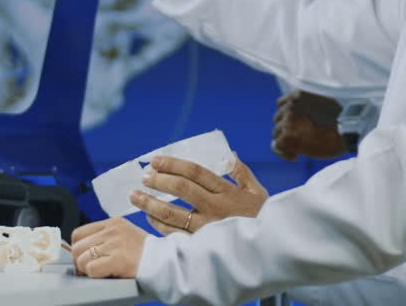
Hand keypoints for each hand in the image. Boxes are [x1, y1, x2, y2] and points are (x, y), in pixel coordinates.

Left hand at [70, 217, 147, 278]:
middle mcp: (112, 231)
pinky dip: (94, 275)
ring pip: (81, 258)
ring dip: (86, 269)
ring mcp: (115, 244)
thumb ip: (106, 237)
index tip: (83, 258)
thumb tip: (82, 250)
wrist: (165, 262)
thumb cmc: (145, 253)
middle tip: (88, 269)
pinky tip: (105, 274)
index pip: (79, 233)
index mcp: (113, 223)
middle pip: (77, 247)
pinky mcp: (118, 259)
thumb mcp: (125, 235)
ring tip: (98, 272)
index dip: (78, 248)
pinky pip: (91, 269)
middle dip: (79, 261)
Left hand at [132, 153, 268, 234]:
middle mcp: (215, 208)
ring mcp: (206, 228)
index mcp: (227, 192)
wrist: (269, 250)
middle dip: (159, 180)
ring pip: (172, 213)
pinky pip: (174, 235)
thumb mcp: (257, 192)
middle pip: (181, 189)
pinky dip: (158, 225)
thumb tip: (229, 154)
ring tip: (135, 196)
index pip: (195, 172)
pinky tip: (149, 217)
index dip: (173, 164)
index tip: (156, 160)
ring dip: (150, 203)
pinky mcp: (200, 245)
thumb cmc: (262, 219)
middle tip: (144, 176)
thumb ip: (241, 172)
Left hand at [271, 91, 346, 160]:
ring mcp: (288, 119)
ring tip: (300, 150)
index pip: (281, 104)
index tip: (297, 126)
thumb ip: (309, 108)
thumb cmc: (344, 119)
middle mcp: (290, 104)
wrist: (350, 128)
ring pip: (277, 133)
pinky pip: (277, 145)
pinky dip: (284, 153)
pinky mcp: (287, 136)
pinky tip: (296, 157)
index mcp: (298, 94)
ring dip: (286, 141)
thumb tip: (300, 124)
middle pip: (278, 119)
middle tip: (302, 140)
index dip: (287, 117)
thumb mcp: (324, 104)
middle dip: (288, 129)